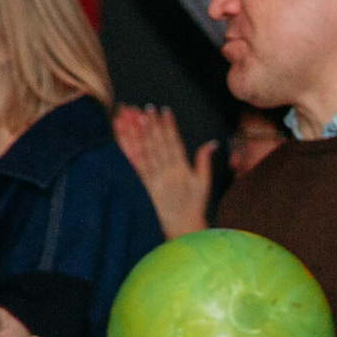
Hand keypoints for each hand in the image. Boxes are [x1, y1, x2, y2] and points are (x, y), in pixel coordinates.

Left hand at [113, 105, 214, 238]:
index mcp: (182, 169)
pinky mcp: (144, 185)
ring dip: (139, 133)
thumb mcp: (204, 183)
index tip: (165, 111)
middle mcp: (167, 172)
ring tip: (133, 117)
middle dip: (153, 125)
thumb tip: (212, 143)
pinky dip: (129, 150)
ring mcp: (154, 179)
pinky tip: (123, 137)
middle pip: (158, 144)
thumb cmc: (194, 206)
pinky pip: (135, 164)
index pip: (175, 143)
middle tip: (146, 108)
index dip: (169, 126)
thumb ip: (204, 161)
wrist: (182, 228)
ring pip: (145, 151)